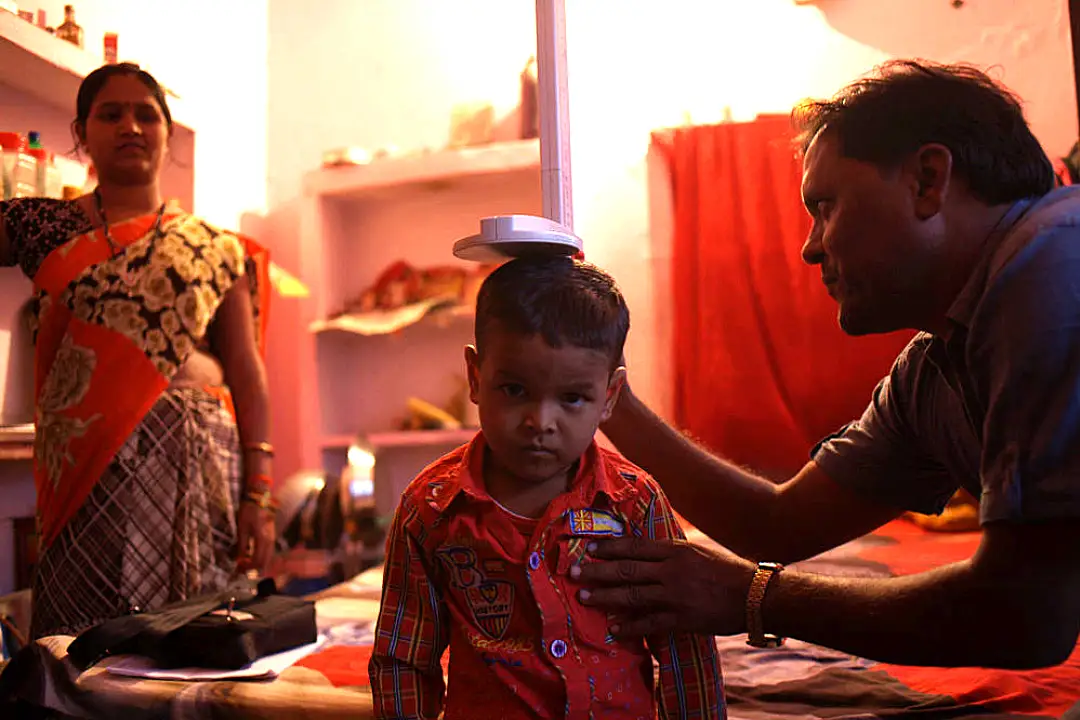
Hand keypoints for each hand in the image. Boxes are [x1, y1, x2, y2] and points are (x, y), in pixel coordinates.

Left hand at [236, 501, 275, 573]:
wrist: (259, 499)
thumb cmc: (248, 512)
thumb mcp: (242, 529)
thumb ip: (242, 546)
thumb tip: (239, 560)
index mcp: (262, 540)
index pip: (257, 560)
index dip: (247, 567)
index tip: (238, 568)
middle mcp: (270, 541)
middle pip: (264, 561)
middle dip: (253, 568)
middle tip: (241, 569)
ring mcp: (272, 538)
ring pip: (268, 557)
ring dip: (258, 563)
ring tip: (246, 564)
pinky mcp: (271, 535)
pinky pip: (268, 551)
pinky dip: (261, 557)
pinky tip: (252, 556)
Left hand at [572, 537, 755, 637]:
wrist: (754, 595)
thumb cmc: (726, 571)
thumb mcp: (697, 551)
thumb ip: (670, 552)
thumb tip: (643, 550)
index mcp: (675, 551)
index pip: (634, 547)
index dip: (609, 547)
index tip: (588, 547)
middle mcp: (671, 571)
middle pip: (627, 570)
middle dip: (597, 571)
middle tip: (573, 572)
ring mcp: (675, 596)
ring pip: (632, 595)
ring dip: (605, 596)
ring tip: (584, 596)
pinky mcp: (682, 619)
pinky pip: (650, 623)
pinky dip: (630, 625)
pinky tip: (614, 627)